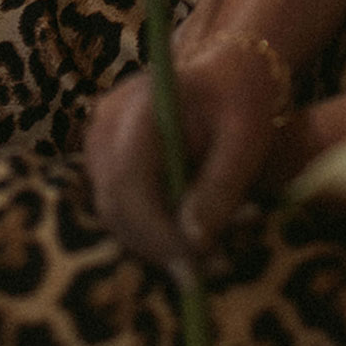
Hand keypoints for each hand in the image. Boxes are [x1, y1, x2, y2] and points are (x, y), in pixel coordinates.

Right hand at [86, 0, 281, 270]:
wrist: (228, 69)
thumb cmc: (242, 98)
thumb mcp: (247, 140)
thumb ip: (220, 188)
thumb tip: (194, 244)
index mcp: (143, 104)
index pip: (130, 180)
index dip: (157, 232)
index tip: (194, 268)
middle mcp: (107, 118)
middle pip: (114, 201)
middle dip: (156, 245)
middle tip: (202, 276)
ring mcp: (98, 136)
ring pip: (111, 209)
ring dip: (152, 240)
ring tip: (206, 254)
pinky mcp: (103, 155)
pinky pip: (116, 204)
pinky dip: (147, 228)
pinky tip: (189, 234)